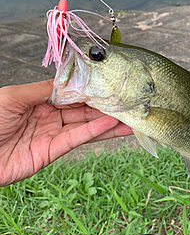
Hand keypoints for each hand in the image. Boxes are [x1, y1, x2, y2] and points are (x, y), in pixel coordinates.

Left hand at [0, 80, 132, 185]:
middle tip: (128, 100)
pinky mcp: (51, 152)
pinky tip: (112, 124)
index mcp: (38, 100)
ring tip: (130, 116)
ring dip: (108, 121)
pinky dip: (95, 132)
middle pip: (82, 109)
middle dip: (104, 105)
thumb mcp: (12, 96)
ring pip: (85, 125)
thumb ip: (43, 90)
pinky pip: (77, 139)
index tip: (109, 84)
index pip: (71, 93)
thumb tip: (68, 82)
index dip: (89, 89)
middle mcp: (48, 116)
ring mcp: (51, 134)